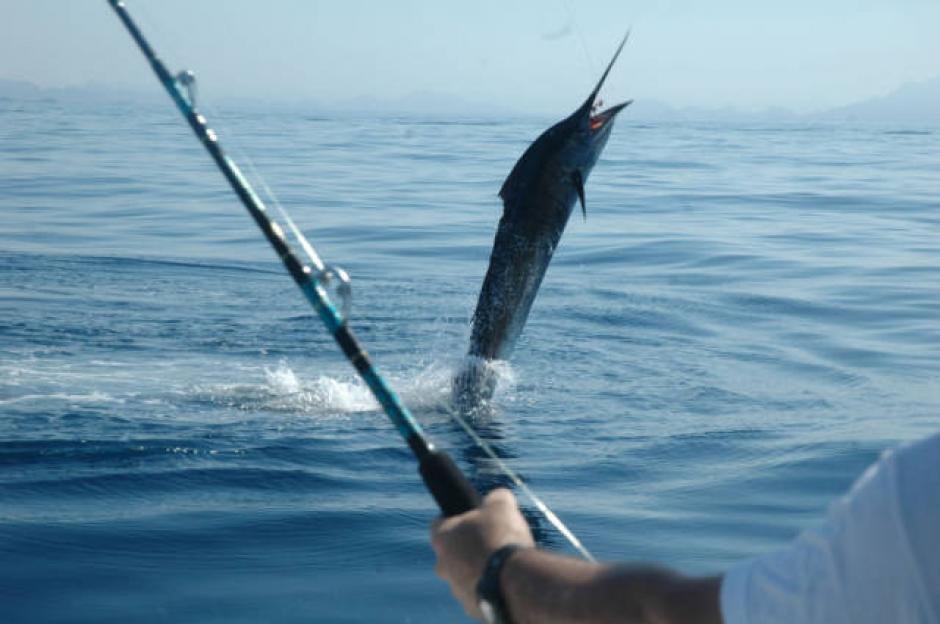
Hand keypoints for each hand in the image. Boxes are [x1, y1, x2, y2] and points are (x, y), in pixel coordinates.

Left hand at [431, 488, 535, 619]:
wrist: (514, 582)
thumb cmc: (501, 539)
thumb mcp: (501, 505)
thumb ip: (496, 497)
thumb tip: (499, 496)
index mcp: (442, 537)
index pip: (439, 523)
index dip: (455, 518)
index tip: (470, 517)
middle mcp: (443, 566)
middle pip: (451, 552)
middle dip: (468, 546)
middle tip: (491, 540)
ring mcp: (456, 589)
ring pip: (464, 574)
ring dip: (479, 569)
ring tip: (503, 563)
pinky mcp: (473, 607)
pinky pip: (479, 594)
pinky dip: (490, 587)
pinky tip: (507, 581)